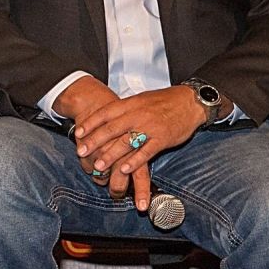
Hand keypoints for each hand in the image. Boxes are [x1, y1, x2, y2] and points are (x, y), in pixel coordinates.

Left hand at [71, 85, 209, 210]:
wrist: (191, 101)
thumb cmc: (164, 101)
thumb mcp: (140, 100)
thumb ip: (123, 109)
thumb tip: (104, 117)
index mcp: (131, 104)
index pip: (105, 113)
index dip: (90, 123)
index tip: (78, 132)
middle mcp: (138, 115)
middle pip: (111, 128)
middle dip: (94, 141)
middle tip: (81, 151)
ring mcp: (150, 127)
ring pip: (127, 142)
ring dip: (111, 155)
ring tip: (98, 165)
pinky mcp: (163, 138)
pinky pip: (147, 151)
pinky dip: (135, 161)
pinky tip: (124, 169)